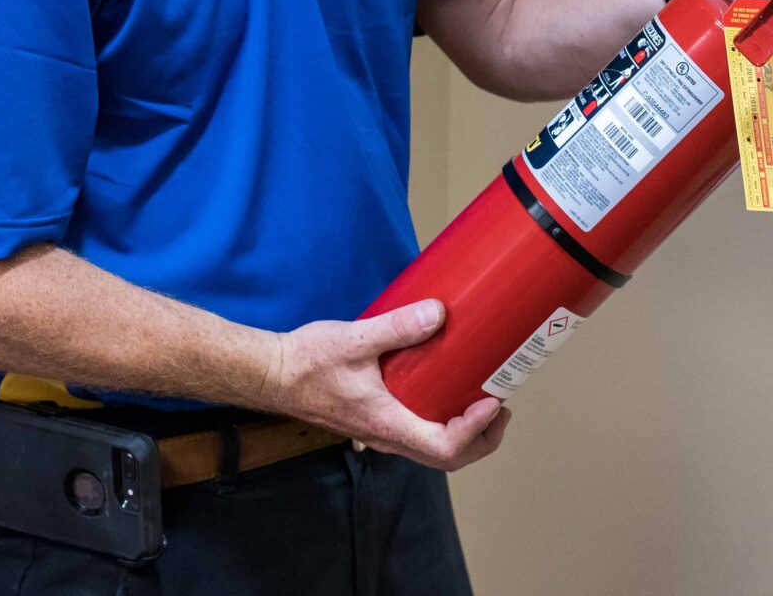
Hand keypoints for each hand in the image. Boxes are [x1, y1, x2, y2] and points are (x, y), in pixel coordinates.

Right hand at [258, 300, 512, 471]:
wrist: (273, 374)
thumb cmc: (307, 362)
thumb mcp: (355, 338)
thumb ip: (398, 327)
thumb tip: (438, 313)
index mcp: (386, 423)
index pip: (443, 447)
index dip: (476, 431)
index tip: (492, 402)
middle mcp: (387, 436)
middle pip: (446, 458)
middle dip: (482, 437)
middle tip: (500, 406)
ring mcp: (381, 431)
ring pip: (433, 448)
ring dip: (466, 431)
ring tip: (484, 399)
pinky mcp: (376, 419)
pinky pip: (418, 431)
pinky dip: (444, 420)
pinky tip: (449, 390)